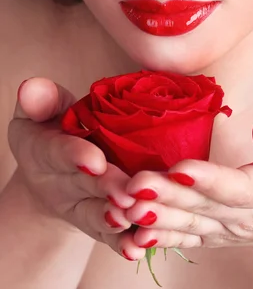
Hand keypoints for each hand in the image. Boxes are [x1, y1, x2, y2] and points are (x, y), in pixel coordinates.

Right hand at [7, 78, 135, 254]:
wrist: (50, 170)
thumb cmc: (51, 126)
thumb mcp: (40, 109)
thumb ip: (40, 100)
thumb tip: (32, 87)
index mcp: (46, 150)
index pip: (61, 152)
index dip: (77, 156)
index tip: (96, 161)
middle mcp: (62, 182)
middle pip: (86, 186)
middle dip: (106, 189)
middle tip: (126, 193)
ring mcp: (80, 205)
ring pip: (98, 214)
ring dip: (114, 219)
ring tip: (132, 219)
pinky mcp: (97, 222)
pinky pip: (108, 236)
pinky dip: (121, 243)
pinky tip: (137, 248)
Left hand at [119, 113, 252, 259]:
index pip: (238, 187)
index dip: (209, 179)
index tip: (180, 168)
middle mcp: (246, 215)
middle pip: (204, 206)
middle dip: (168, 194)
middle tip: (134, 184)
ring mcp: (226, 229)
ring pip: (188, 223)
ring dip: (156, 215)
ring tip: (125, 205)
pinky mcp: (212, 233)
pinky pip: (184, 238)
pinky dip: (159, 237)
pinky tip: (133, 233)